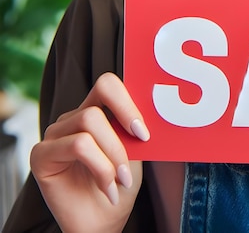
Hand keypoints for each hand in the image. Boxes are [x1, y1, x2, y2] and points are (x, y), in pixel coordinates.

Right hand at [30, 72, 149, 232]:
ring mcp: (55, 135)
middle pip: (97, 103)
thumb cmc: (120, 185)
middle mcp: (72, 118)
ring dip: (113, 155)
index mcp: (95, 110)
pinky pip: (78, 145)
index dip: (127, 102)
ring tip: (121, 179)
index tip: (143, 132)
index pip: (107, 84)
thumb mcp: (135, 150)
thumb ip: (134, 127)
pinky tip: (107, 188)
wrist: (104, 222)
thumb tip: (153, 106)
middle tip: (137, 152)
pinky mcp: (41, 154)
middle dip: (122, 130)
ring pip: (89, 122)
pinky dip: (100, 168)